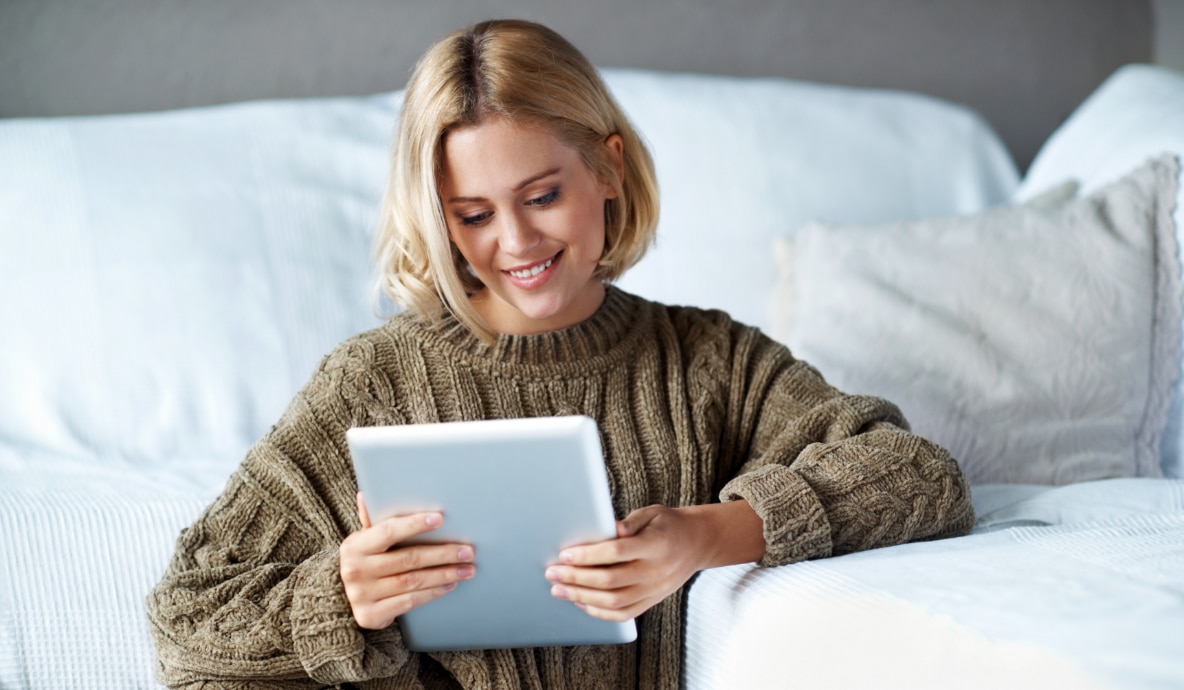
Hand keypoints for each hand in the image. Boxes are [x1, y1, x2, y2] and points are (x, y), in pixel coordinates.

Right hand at [339, 492, 474, 629]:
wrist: (343, 601)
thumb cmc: (365, 562)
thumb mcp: (364, 541)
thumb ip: (371, 520)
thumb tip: (366, 495)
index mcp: (355, 546)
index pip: (388, 531)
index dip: (414, 524)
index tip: (440, 519)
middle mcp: (356, 570)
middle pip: (408, 559)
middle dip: (442, 554)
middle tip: (468, 551)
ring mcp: (362, 595)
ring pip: (413, 582)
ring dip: (444, 574)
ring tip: (466, 569)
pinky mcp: (371, 615)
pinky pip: (410, 602)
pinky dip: (433, 592)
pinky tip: (449, 585)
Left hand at [543, 505, 708, 621]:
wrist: (697, 544)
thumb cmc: (668, 524)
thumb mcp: (651, 513)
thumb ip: (629, 522)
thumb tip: (606, 529)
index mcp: (655, 545)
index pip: (615, 552)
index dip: (588, 555)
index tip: (564, 554)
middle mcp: (656, 571)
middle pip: (610, 580)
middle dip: (576, 578)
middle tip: (551, 573)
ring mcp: (655, 590)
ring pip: (614, 601)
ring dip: (581, 597)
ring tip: (558, 589)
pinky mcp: (652, 601)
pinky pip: (624, 614)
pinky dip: (600, 612)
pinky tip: (581, 603)